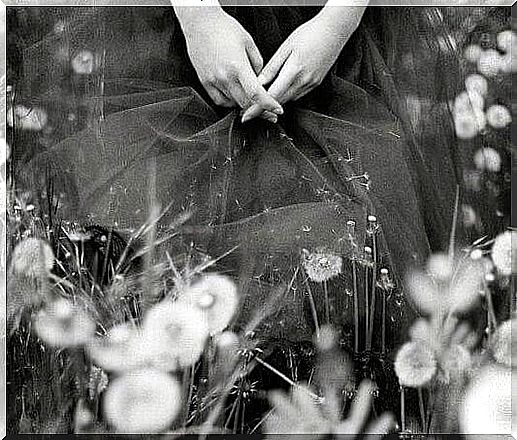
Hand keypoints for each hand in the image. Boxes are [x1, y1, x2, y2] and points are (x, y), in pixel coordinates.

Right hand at [175, 7, 282, 120]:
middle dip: (259, 109)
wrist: (200, 22)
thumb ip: (258, 64)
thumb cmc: (224, 28)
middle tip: (267, 110)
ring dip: (244, 105)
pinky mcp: (205, 82)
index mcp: (238, 66)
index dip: (269, 105)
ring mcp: (213, 81)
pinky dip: (230, 102)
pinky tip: (235, 96)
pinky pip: (220, 101)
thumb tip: (262, 81)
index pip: (256, 94)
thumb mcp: (248, 42)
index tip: (277, 110)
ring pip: (233, 104)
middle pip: (245, 104)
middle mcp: (224, 77)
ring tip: (250, 98)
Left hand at [242, 6, 364, 120]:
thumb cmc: (310, 33)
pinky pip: (297, 95)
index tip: (247, 116)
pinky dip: (287, 95)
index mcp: (294, 71)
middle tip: (249, 109)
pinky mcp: (315, 84)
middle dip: (264, 108)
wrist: (334, 30)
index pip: (271, 96)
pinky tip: (281, 89)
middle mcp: (304, 82)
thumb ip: (272, 67)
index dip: (257, 108)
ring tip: (263, 99)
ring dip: (275, 102)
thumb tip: (258, 82)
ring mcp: (311, 84)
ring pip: (288, 100)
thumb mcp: (286, 47)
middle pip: (279, 102)